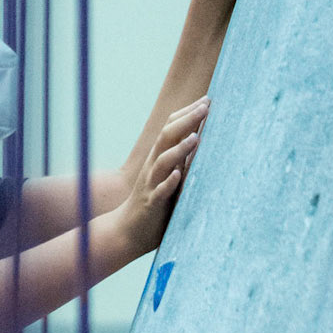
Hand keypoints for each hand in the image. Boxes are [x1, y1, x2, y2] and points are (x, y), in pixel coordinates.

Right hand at [114, 99, 208, 257]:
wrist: (126, 232)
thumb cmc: (153, 204)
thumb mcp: (169, 177)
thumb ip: (181, 160)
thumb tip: (200, 140)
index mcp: (158, 158)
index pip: (171, 128)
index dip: (187, 113)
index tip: (206, 100)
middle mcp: (153, 167)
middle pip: (167, 137)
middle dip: (187, 120)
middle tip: (206, 107)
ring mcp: (151, 184)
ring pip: (163, 161)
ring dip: (179, 149)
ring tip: (196, 138)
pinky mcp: (152, 204)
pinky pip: (160, 191)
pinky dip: (169, 182)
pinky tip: (179, 175)